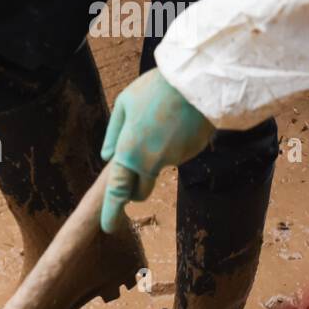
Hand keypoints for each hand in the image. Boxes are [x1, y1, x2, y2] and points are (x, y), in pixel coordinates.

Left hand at [100, 69, 214, 232]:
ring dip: (156, 154)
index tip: (108, 227)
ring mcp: (176, 160)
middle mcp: (153, 163)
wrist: (201, 81)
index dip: (112, 212)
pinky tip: (177, 120)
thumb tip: (107, 157)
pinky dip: (173, 144)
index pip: (118, 192)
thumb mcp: (124, 104)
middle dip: (133, 189)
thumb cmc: (156, 89)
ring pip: (160, 166)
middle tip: (131, 168)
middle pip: (140, 190)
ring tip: (160, 119)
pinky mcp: (194, 153)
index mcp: (130, 153)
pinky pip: (177, 154)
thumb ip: (113, 133)